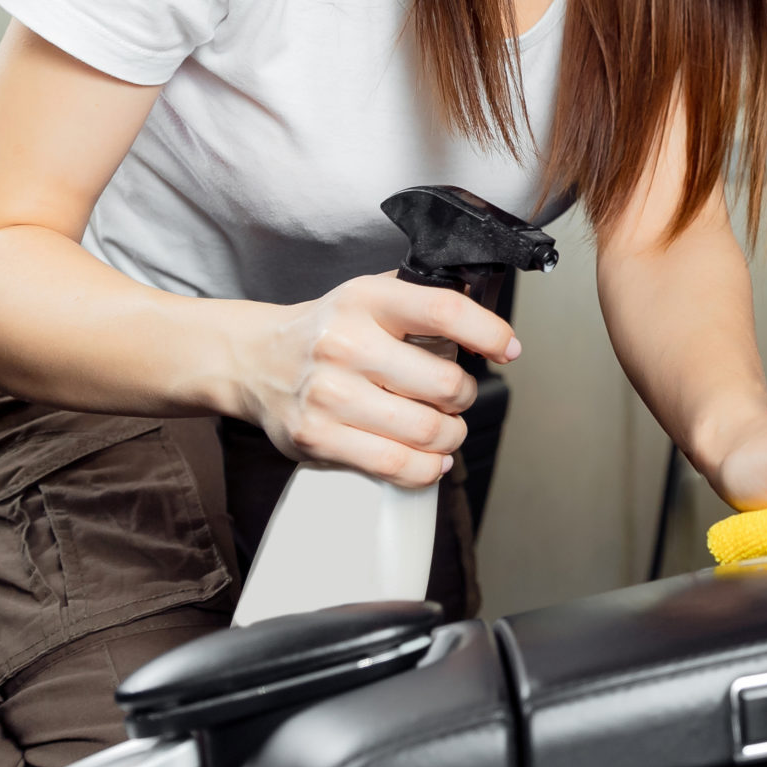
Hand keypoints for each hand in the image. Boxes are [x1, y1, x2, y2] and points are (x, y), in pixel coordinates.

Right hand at [240, 273, 522, 488]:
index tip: (509, 349)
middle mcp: (345, 344)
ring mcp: (329, 394)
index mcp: (366, 300)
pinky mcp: (318, 438)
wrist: (257, 360)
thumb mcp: (371, 297)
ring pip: (426, 430)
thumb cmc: (329, 331)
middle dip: (465, 396)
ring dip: (450, 435)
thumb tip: (486, 323)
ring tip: (445, 428)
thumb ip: (424, 302)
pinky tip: (432, 459)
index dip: (488, 332)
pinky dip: (427, 469)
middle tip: (457, 396)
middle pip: (444, 383)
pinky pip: (395, 465)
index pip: (443, 311)